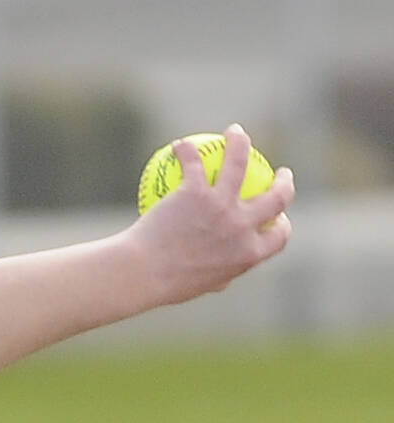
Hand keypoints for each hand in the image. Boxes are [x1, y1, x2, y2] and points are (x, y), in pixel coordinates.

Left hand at [129, 123, 295, 306]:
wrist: (142, 274)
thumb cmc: (164, 285)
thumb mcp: (198, 286)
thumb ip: (217, 277)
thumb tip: (221, 278)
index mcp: (248, 255)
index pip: (279, 237)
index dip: (283, 224)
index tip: (279, 217)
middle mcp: (242, 228)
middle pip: (277, 197)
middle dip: (285, 182)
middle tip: (280, 173)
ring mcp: (221, 207)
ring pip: (239, 162)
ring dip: (240, 142)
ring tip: (235, 132)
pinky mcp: (197, 193)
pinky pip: (194, 163)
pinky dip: (187, 151)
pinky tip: (180, 145)